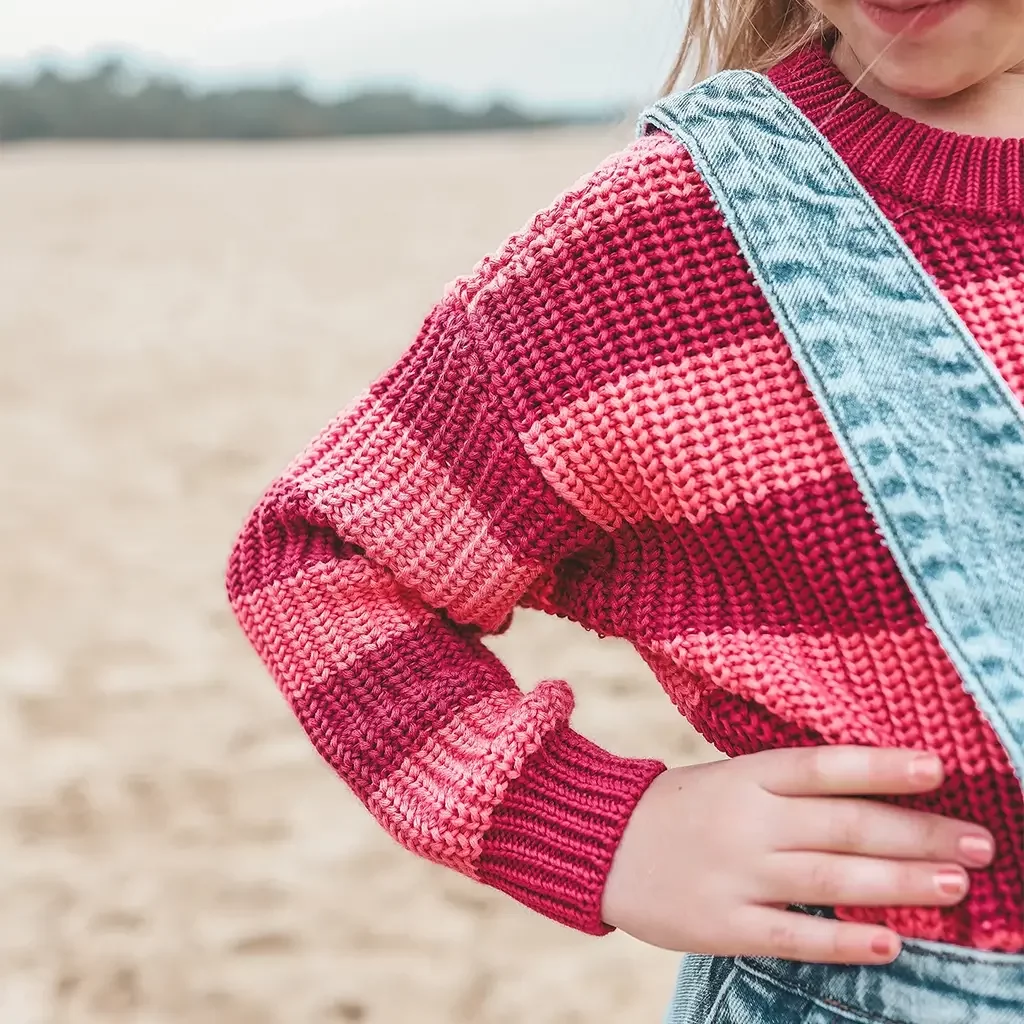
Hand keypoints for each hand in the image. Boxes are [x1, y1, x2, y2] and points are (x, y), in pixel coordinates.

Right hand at [601, 746, 994, 963]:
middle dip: (917, 834)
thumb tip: (873, 802)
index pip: (822, 766)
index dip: (880, 766)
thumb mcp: (728, 781)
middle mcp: (745, 821)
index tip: (938, 769)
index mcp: (745, 777)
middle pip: (842, 825)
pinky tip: (889, 942)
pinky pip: (792, 933)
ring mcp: (734, 873)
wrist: (601, 846)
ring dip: (898, 883)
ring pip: (829, 878)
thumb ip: (789, 792)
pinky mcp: (721, 923)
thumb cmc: (679, 810)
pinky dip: (842, 939)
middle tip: (979, 844)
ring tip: (955, 887)